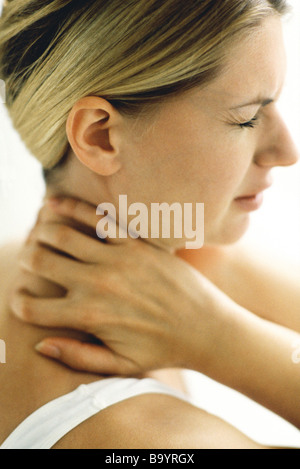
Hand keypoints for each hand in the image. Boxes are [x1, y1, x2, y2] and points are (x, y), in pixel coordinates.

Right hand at [10, 197, 229, 375]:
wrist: (208, 328)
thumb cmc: (162, 350)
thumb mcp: (119, 365)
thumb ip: (77, 357)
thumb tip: (40, 344)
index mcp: (90, 317)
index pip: (32, 307)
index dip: (19, 303)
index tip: (21, 299)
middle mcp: (99, 284)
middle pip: (40, 262)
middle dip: (25, 259)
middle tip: (27, 259)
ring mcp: (118, 258)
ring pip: (62, 234)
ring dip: (41, 231)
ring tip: (38, 231)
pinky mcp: (136, 242)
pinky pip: (97, 217)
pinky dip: (72, 209)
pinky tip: (57, 205)